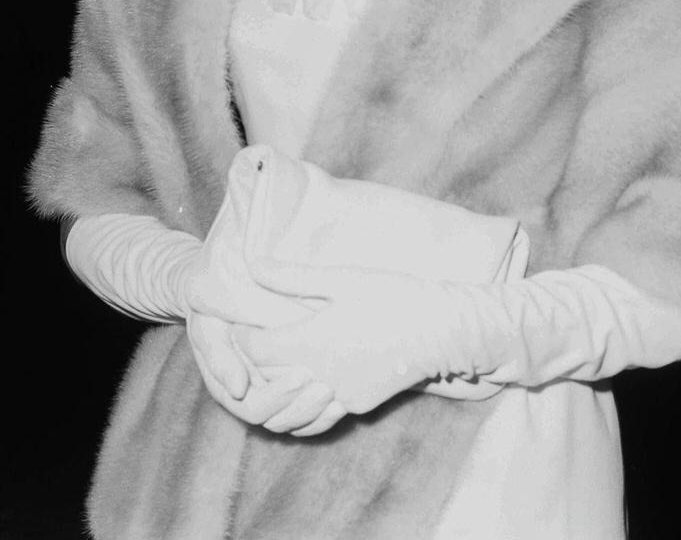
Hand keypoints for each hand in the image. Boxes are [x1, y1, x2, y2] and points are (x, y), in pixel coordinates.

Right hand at [186, 310, 344, 434]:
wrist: (222, 293)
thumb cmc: (213, 308)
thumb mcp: (208, 325)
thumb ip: (218, 355)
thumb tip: (237, 389)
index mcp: (228, 387)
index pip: (256, 408)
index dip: (279, 396)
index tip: (302, 374)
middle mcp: (251, 397)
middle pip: (279, 421)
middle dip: (303, 407)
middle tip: (327, 387)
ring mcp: (272, 396)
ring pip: (295, 423)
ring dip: (317, 415)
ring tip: (339, 399)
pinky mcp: (290, 390)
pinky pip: (307, 417)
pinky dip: (323, 416)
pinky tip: (344, 403)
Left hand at [232, 260, 464, 417]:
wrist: (441, 329)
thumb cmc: (392, 295)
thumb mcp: (342, 278)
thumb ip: (293, 276)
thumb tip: (252, 265)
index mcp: (311, 342)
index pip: (255, 351)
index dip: (240, 337)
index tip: (239, 321)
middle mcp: (319, 376)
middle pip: (266, 381)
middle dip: (253, 363)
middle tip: (251, 340)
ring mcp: (339, 396)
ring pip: (289, 407)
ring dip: (275, 389)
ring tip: (275, 364)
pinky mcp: (358, 406)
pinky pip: (318, 415)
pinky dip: (303, 405)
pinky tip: (307, 383)